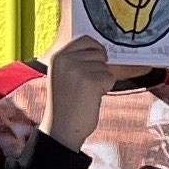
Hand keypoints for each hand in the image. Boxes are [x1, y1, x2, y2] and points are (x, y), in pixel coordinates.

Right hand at [42, 30, 111, 149]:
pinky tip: (92, 97)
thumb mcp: (63, 75)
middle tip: (86, 85)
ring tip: (86, 93)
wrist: (61, 128)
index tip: (98, 60)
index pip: (86, 40)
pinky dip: (105, 88)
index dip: (97, 49)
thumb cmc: (66, 104)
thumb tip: (102, 50)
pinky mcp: (91, 80)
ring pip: (106, 67)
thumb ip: (76, 61)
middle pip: (99, 53)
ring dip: (102, 80)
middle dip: (100, 69)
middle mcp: (66, 60)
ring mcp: (78, 69)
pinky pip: (110, 78)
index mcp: (58, 57)